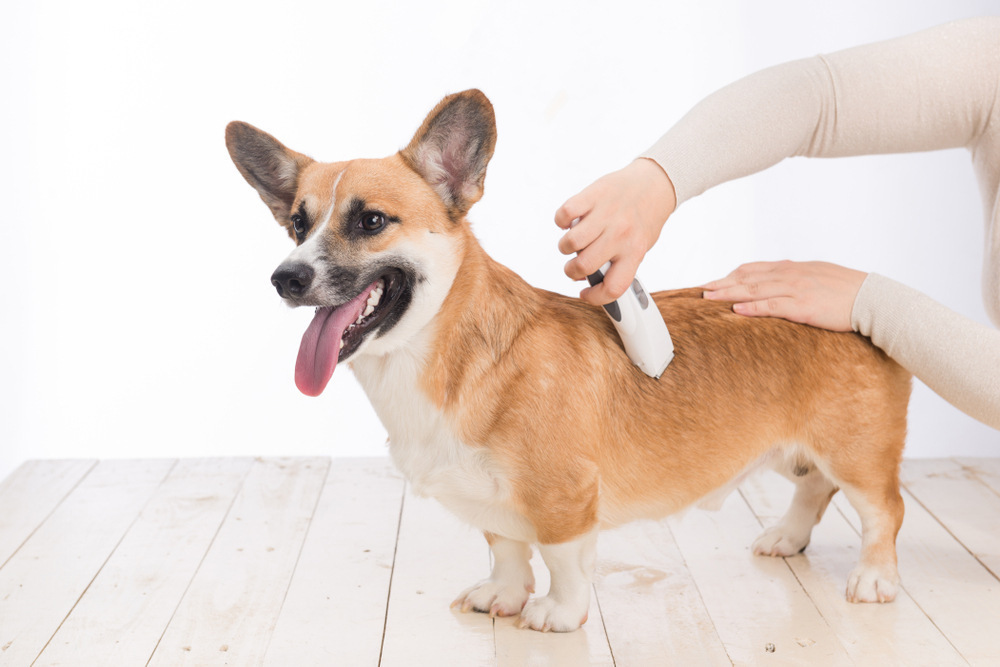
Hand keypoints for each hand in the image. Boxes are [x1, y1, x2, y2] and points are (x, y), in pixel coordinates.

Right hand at [555, 158, 675, 304]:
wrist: (655, 183)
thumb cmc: (645, 218)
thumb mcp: (639, 246)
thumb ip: (616, 264)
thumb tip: (584, 278)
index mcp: (635, 251)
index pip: (613, 287)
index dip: (594, 297)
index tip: (585, 294)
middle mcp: (620, 234)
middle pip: (584, 265)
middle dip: (571, 271)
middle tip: (574, 266)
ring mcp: (606, 214)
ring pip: (571, 242)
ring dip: (565, 247)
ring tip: (572, 243)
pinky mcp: (593, 195)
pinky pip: (565, 213)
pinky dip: (561, 221)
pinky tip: (569, 222)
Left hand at [703, 260, 867, 331]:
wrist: (873, 299)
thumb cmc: (848, 291)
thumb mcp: (818, 277)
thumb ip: (796, 278)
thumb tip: (779, 283)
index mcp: (793, 268)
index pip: (753, 269)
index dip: (730, 275)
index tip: (712, 281)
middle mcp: (791, 275)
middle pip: (747, 278)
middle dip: (721, 284)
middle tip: (699, 290)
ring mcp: (796, 289)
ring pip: (754, 290)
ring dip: (728, 294)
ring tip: (708, 298)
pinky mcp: (803, 306)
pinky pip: (772, 306)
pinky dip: (752, 307)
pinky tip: (736, 310)